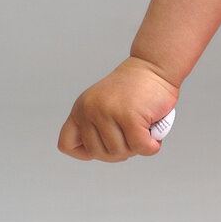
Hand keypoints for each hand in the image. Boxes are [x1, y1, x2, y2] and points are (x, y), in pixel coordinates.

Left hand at [57, 57, 179, 162]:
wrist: (154, 67)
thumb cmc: (136, 90)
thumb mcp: (106, 105)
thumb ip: (99, 127)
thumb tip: (106, 153)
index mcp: (80, 110)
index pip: (67, 145)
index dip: (86, 152)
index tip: (105, 145)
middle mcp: (89, 111)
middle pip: (99, 154)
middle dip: (120, 152)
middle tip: (133, 136)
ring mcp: (107, 113)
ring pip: (120, 152)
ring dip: (137, 147)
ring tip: (144, 129)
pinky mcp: (128, 117)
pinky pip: (140, 147)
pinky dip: (150, 146)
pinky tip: (154, 136)